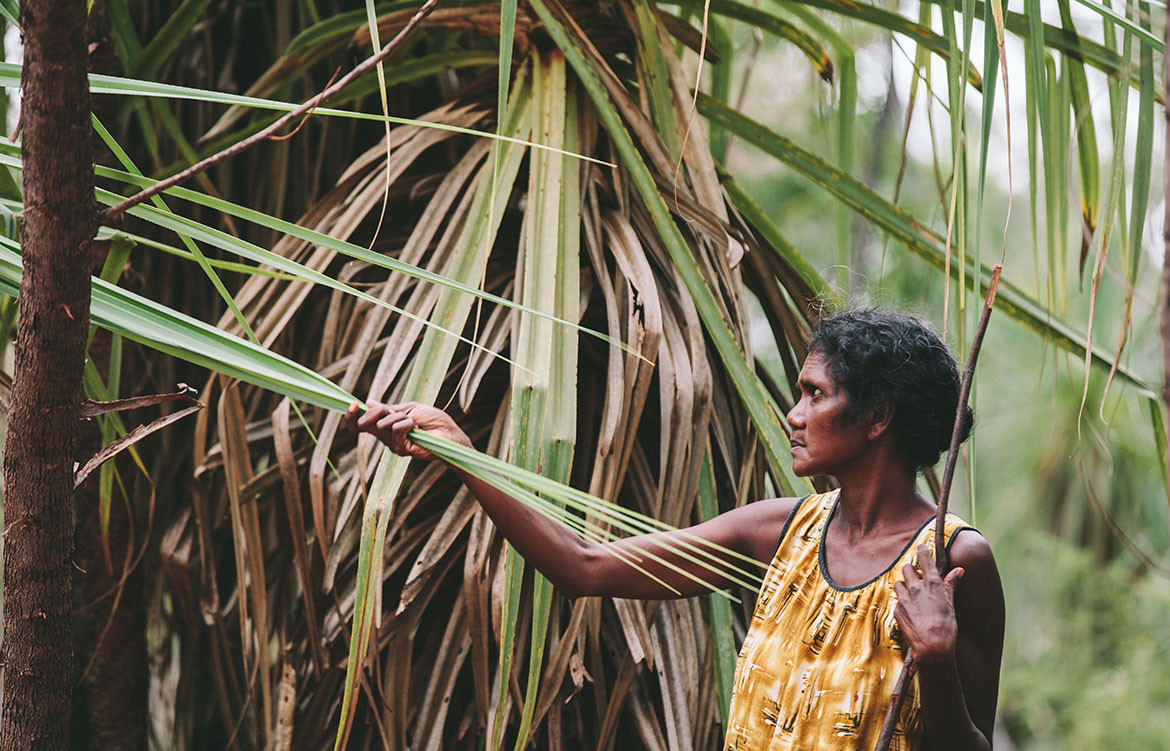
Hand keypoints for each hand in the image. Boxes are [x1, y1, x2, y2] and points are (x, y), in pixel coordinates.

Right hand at [344, 401, 471, 460]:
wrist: (449, 432)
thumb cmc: (433, 420)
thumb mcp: (408, 409)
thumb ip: (388, 409)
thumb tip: (368, 402)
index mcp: (386, 426)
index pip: (361, 424)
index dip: (353, 416)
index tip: (351, 404)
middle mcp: (386, 437)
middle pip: (366, 424)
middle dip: (374, 413)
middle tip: (391, 411)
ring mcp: (393, 445)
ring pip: (383, 425)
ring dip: (399, 417)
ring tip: (414, 421)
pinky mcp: (402, 450)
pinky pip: (395, 430)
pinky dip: (406, 424)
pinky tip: (416, 427)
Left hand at [893, 543, 964, 664]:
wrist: (932, 647)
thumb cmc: (946, 626)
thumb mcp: (951, 603)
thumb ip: (950, 585)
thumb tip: (959, 570)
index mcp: (932, 584)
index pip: (924, 558)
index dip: (922, 551)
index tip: (921, 547)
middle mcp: (916, 587)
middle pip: (906, 568)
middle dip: (911, 571)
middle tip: (917, 578)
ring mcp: (904, 598)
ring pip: (899, 583)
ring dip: (904, 585)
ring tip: (913, 595)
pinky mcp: (897, 609)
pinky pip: (898, 600)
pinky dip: (903, 602)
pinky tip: (911, 611)